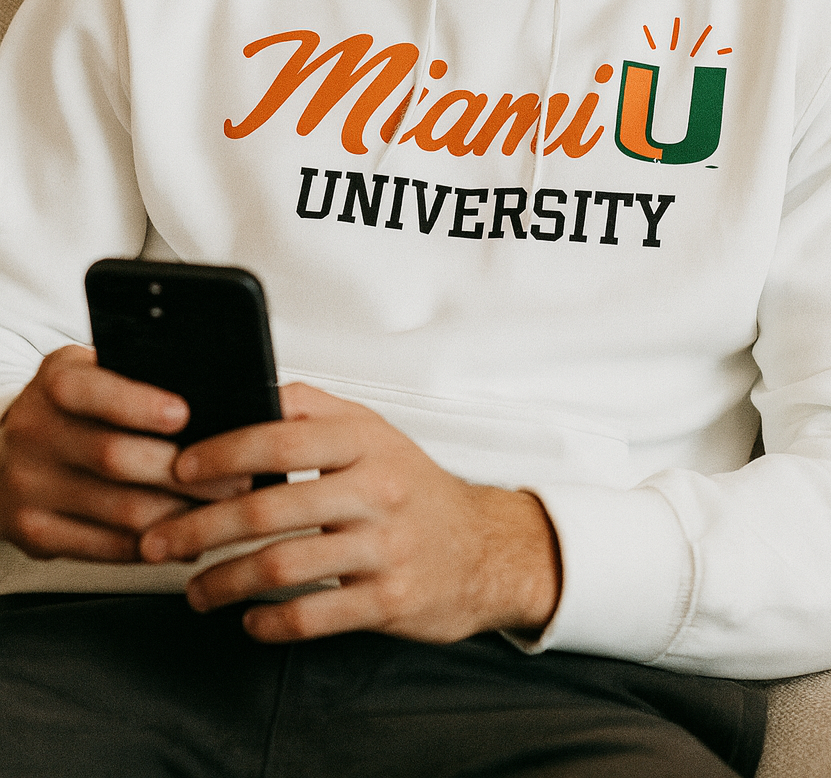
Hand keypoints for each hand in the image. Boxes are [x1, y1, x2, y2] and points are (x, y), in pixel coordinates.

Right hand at [0, 345, 243, 560]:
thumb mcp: (93, 373)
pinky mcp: (34, 533)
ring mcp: (30, 487)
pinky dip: (152, 546)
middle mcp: (35, 433)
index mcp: (55, 382)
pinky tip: (182, 538)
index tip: (184, 415)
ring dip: (180, 516)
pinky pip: (105, 548)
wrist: (5, 449)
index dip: (139, 405)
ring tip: (221, 511)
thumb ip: (138, 379)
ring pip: (120, 511)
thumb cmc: (74, 407)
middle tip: (235, 478)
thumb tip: (215, 400)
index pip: (93, 392)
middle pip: (116, 458)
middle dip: (185, 473)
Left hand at [139, 383, 561, 644]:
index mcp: (364, 440)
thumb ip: (311, 410)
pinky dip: (270, 623)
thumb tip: (242, 393)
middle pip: (268, 509)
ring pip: (284, 567)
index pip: (279, 437)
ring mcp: (385, 547)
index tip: (179, 469)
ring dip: (224, 582)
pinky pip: (314, 616)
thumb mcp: (372, 430)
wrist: (484, 547)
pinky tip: (248, 621)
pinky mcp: (390, 600)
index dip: (221, 453)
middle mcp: (377, 489)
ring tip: (195, 591)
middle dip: (200, 528)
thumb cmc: (412, 485)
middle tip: (159, 542)